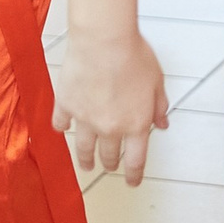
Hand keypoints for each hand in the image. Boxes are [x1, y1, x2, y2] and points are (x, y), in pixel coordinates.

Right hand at [53, 28, 169, 185]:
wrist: (104, 40)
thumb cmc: (133, 55)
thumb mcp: (156, 81)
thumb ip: (158, 106)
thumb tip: (162, 123)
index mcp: (136, 124)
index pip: (135, 161)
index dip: (133, 175)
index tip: (132, 182)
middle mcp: (110, 128)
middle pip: (108, 156)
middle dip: (110, 164)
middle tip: (108, 166)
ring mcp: (85, 119)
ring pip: (84, 147)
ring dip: (85, 158)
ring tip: (85, 164)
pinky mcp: (66, 104)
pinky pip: (61, 122)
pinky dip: (62, 126)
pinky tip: (62, 127)